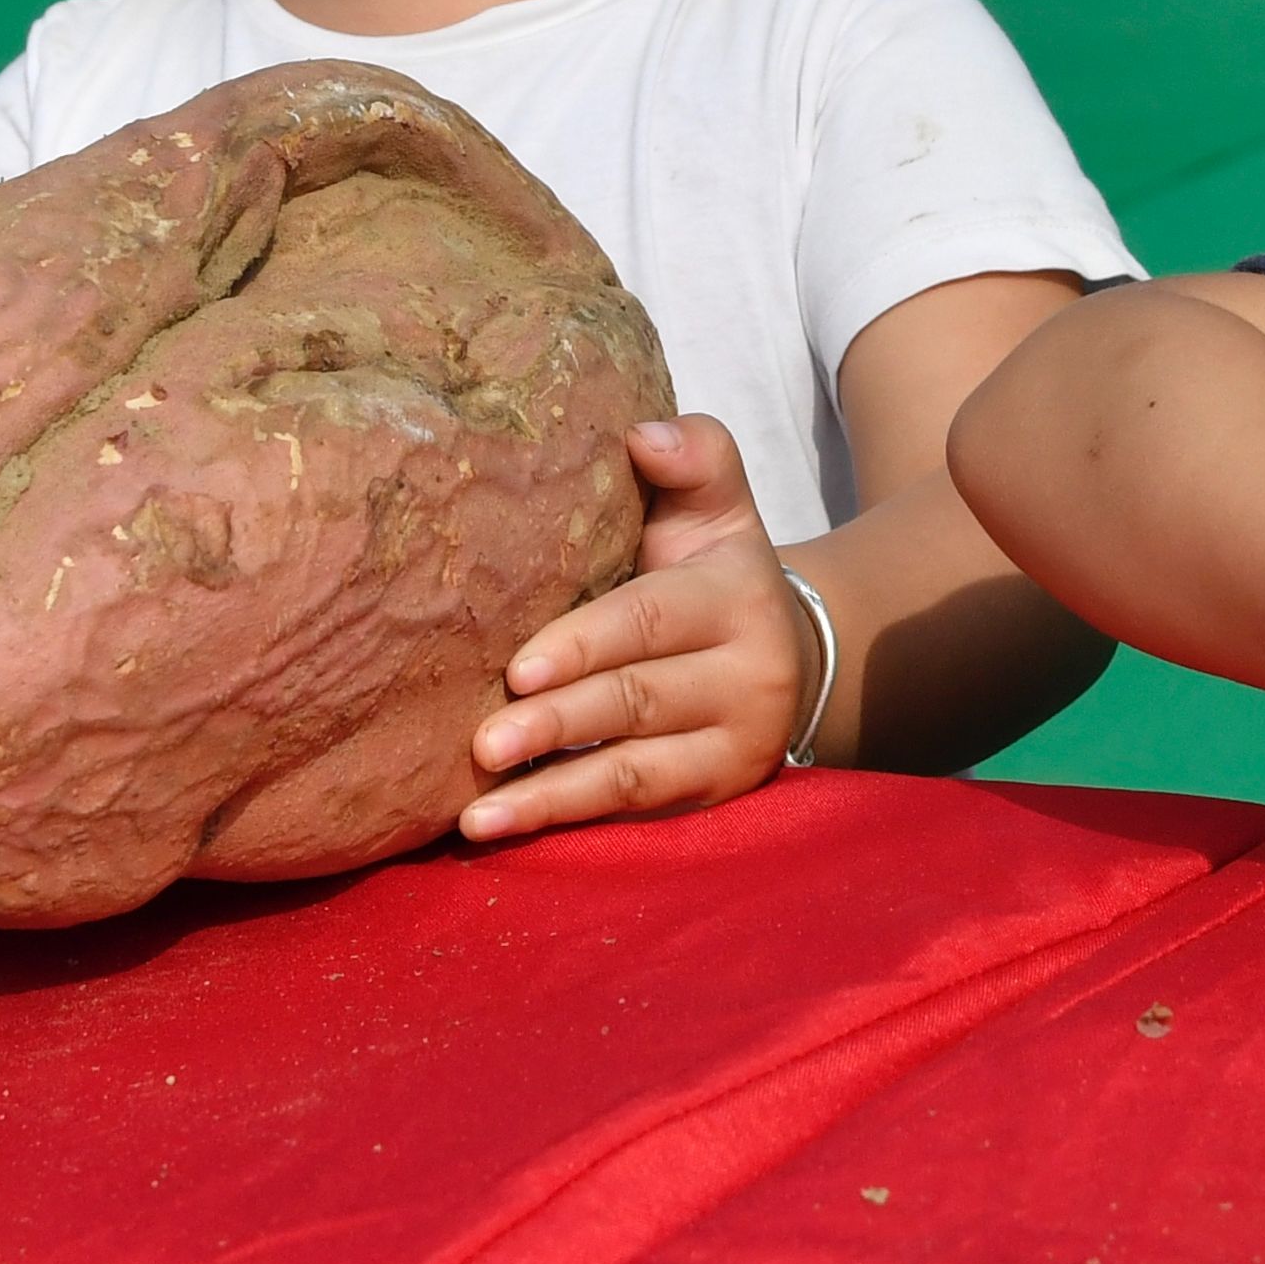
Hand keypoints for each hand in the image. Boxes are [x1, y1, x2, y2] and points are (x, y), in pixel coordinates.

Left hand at [458, 415, 810, 842]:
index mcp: (736, 594)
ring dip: (553, 794)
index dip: (584, 645)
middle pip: (639, 701)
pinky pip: (638, 812)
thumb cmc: (710, 567)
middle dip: (557, 725)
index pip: (652, 619)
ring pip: (637, 773)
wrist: (787, 649)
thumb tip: (642, 435)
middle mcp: (749, 676)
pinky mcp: (717, 795)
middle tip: (482, 743)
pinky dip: (567, 823)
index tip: (518, 670)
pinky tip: (502, 829)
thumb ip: (692, 456)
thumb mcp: (715, 503)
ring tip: (477, 814)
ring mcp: (737, 745)